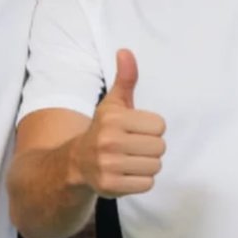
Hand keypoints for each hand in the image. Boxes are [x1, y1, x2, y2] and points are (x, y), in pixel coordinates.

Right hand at [69, 49, 166, 197]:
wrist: (77, 162)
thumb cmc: (103, 130)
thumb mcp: (113, 104)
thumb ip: (125, 79)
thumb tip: (125, 51)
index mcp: (114, 119)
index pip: (160, 126)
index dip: (152, 129)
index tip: (136, 130)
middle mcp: (109, 142)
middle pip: (160, 147)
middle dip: (151, 148)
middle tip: (134, 147)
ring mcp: (108, 166)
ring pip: (155, 166)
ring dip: (147, 165)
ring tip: (131, 160)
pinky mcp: (110, 186)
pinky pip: (146, 184)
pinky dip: (141, 181)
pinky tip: (127, 174)